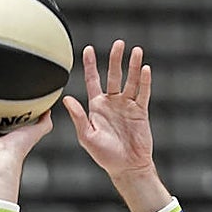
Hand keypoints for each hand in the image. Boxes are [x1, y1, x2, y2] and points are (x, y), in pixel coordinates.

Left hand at [63, 40, 171, 211]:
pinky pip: (143, 93)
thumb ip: (78, 117)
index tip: (88, 49)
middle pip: (114, 75)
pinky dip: (144, 81)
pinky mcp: (140, 112)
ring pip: (130, 81)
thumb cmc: (105, 155)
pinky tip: (145, 69)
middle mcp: (112, 103)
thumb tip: (67, 99)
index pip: (93, 80)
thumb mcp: (87, 137)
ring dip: (133, 66)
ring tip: (136, 51)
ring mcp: (127, 106)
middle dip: (116, 59)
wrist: (127, 167)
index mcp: (97, 107)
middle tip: (119, 43)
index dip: (90, 65)